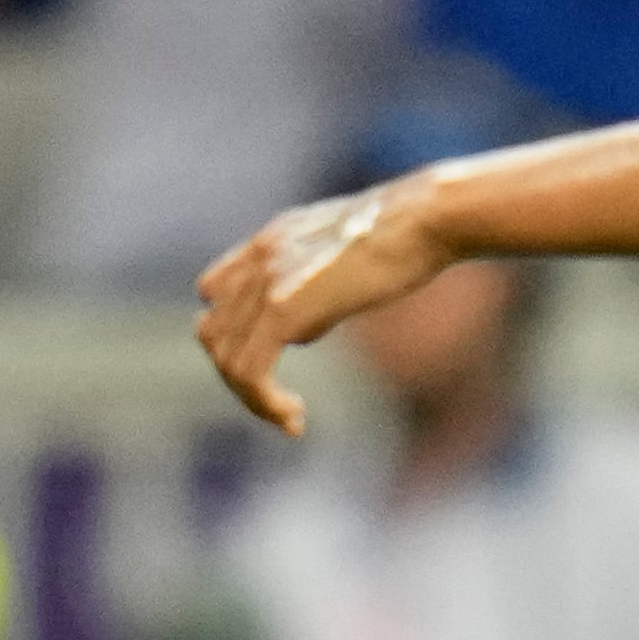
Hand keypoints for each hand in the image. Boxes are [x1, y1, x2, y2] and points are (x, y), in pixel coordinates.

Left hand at [195, 179, 457, 433]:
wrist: (425, 219)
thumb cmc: (407, 238)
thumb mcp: (346, 258)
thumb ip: (314, 290)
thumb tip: (304, 329)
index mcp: (270, 240)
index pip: (214, 291)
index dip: (233, 332)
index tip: (271, 361)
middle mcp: (259, 258)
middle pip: (213, 331)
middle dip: (240, 376)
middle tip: (280, 402)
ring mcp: (267, 281)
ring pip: (225, 358)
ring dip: (252, 399)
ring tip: (290, 418)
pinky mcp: (284, 308)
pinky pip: (250, 371)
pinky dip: (264, 404)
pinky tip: (295, 420)